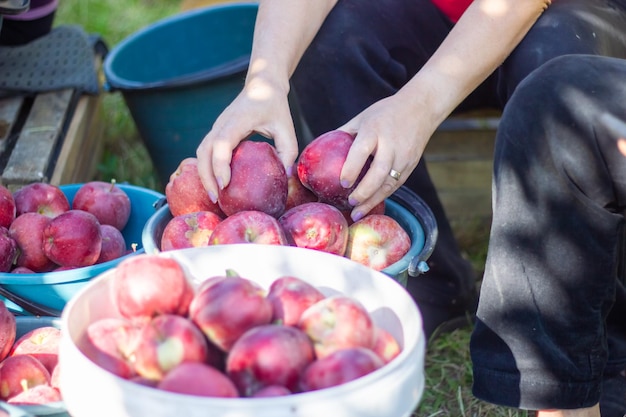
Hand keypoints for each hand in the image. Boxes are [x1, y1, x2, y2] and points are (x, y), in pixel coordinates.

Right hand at [196, 78, 299, 202]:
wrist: (261, 86)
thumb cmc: (275, 107)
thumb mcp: (286, 127)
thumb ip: (288, 151)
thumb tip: (286, 177)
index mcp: (237, 120)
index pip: (222, 143)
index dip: (220, 164)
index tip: (225, 184)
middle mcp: (221, 124)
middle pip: (203, 151)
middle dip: (206, 176)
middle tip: (215, 199)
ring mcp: (216, 128)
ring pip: (201, 153)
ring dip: (204, 174)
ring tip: (214, 196)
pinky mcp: (216, 133)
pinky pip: (205, 153)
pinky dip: (207, 169)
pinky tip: (216, 185)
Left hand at [338, 94, 435, 220]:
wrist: (420, 108)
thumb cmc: (384, 113)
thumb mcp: (362, 118)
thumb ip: (344, 134)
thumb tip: (320, 151)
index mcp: (374, 130)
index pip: (362, 151)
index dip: (352, 168)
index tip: (342, 182)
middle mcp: (391, 144)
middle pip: (378, 172)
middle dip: (364, 191)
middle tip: (350, 202)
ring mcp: (403, 156)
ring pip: (389, 183)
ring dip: (373, 200)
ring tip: (357, 212)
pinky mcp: (411, 164)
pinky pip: (396, 184)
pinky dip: (382, 196)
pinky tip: (370, 205)